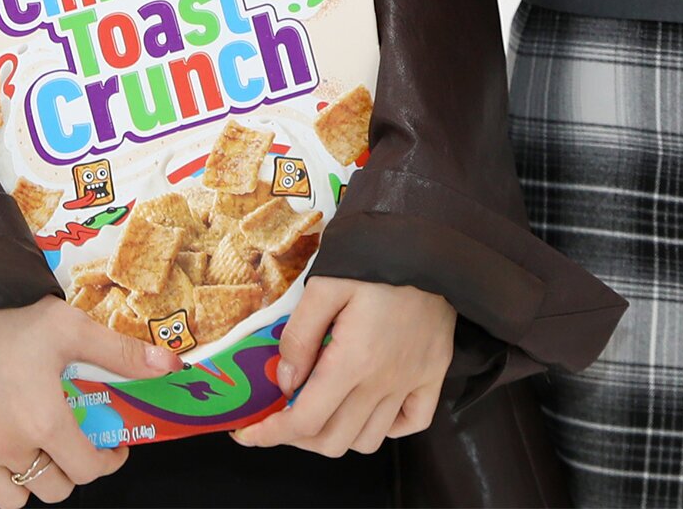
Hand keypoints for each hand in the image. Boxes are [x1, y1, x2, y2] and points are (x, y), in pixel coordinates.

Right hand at [0, 299, 174, 505]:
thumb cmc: (9, 315)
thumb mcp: (71, 327)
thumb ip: (120, 353)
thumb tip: (170, 365)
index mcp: (44, 422)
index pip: (87, 471)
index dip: (108, 461)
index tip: (112, 447)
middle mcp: (8, 446)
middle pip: (52, 490)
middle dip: (71, 471)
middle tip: (73, 444)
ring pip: (10, 498)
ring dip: (29, 480)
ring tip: (35, 450)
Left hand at [228, 277, 455, 458]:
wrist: (428, 240)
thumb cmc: (373, 258)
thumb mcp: (323, 285)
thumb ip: (299, 335)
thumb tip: (285, 381)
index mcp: (353, 361)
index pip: (305, 421)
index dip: (271, 434)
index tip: (248, 433)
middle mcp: (384, 382)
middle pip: (332, 441)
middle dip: (297, 438)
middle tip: (281, 417)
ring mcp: (412, 382)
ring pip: (368, 441)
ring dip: (336, 436)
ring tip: (320, 412)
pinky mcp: (433, 374)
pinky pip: (412, 423)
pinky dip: (386, 428)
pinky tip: (367, 408)